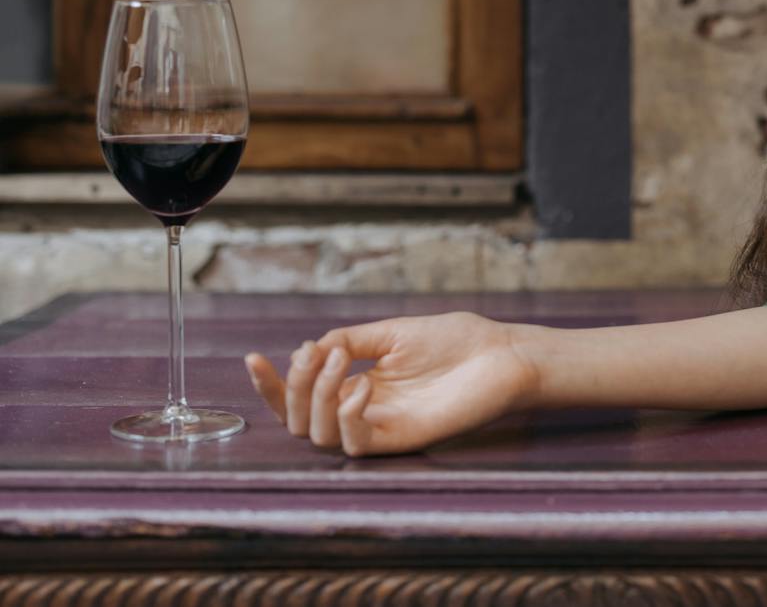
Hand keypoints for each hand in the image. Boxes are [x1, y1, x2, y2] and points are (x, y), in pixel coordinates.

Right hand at [243, 312, 541, 455]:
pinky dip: (346, 416)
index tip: (254, 358)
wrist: (501, 354)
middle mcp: (363, 410)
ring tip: (341, 363)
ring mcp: (380, 427)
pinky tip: (361, 388)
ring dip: (317, 396)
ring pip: (318, 435)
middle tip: (312, 356)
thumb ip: (349, 338)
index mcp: (358, 384)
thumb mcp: (392, 332)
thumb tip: (310, 349)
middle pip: (299, 421)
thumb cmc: (456, 341)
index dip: (272, 385)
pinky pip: (355, 445)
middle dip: (291, 387)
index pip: (301, 397)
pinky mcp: (401, 440)